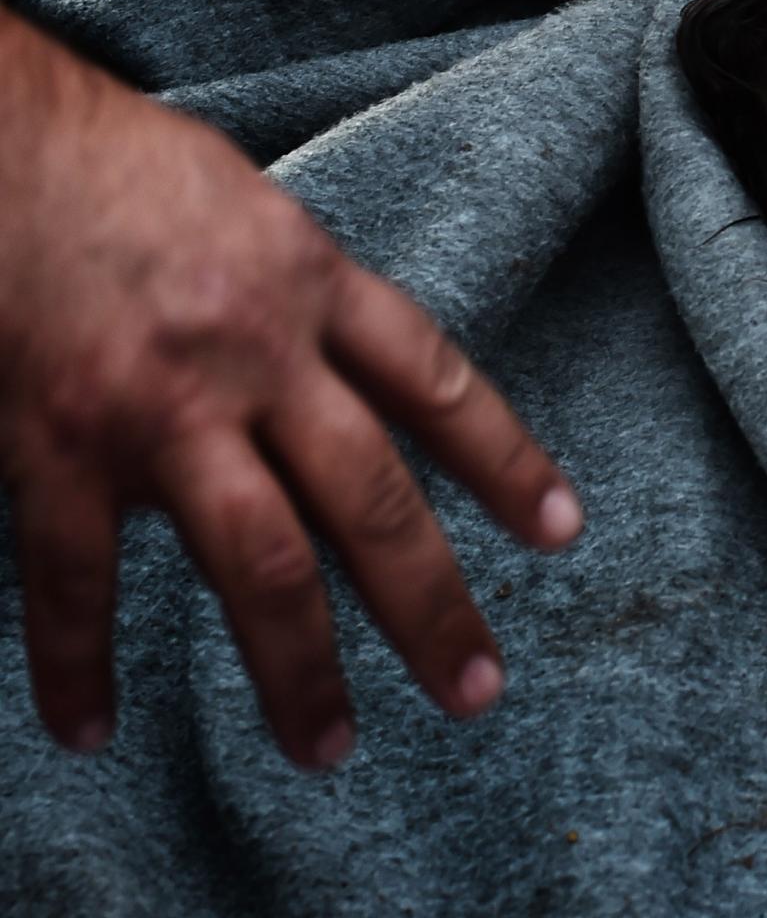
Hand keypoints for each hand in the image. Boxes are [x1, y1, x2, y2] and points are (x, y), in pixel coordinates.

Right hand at [0, 13, 581, 768]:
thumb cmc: (122, 171)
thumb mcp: (253, 216)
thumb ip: (308, 308)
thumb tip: (359, 392)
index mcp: (313, 285)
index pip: (436, 386)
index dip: (505, 462)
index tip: (561, 533)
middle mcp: (255, 353)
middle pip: (372, 500)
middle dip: (430, 605)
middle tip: (477, 689)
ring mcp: (158, 407)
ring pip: (258, 562)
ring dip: (299, 667)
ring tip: (333, 746)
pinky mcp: (53, 443)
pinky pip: (74, 579)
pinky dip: (81, 664)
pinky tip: (92, 729)